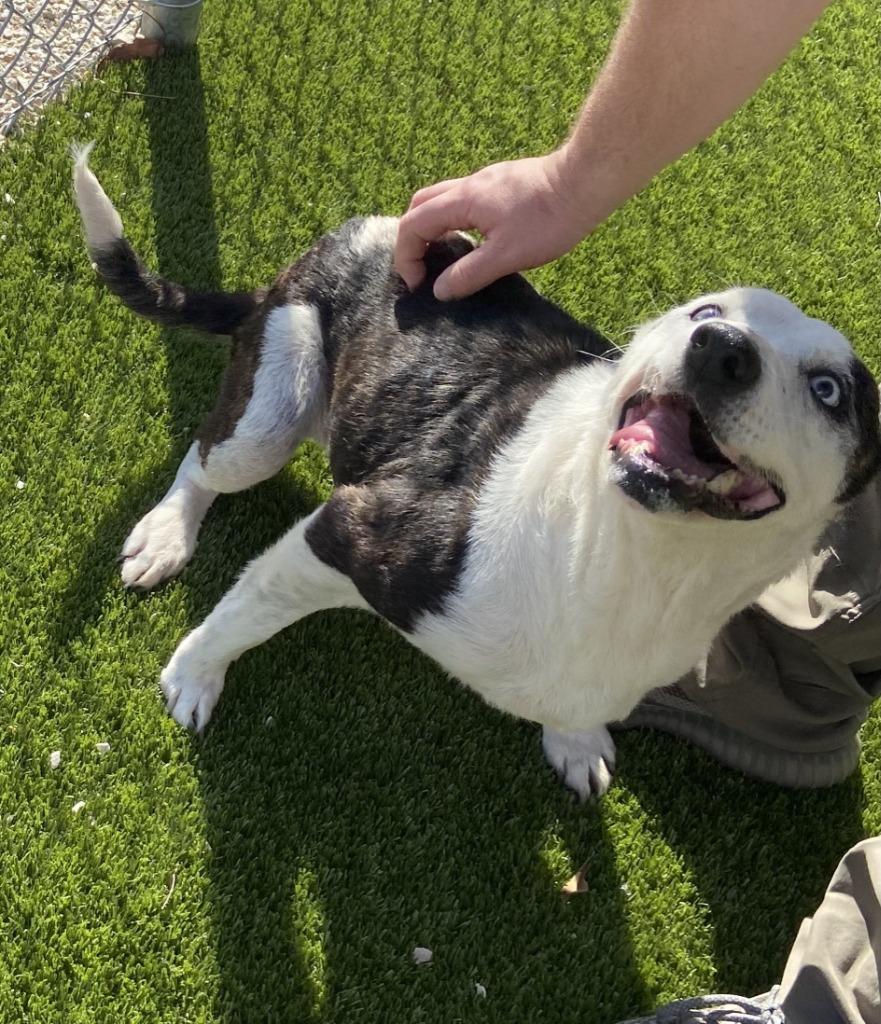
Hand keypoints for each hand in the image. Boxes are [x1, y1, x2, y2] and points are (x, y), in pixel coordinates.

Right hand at [394, 149, 595, 300]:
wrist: (586, 182)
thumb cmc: (549, 220)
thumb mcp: (506, 256)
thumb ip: (469, 274)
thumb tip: (440, 290)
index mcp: (463, 201)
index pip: (413, 224)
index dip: (407, 257)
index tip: (418, 285)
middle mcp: (469, 186)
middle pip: (421, 205)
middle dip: (413, 238)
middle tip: (422, 268)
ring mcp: (486, 181)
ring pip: (442, 200)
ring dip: (434, 229)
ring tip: (444, 259)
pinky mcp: (503, 184)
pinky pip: (464, 200)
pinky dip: (454, 221)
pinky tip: (473, 242)